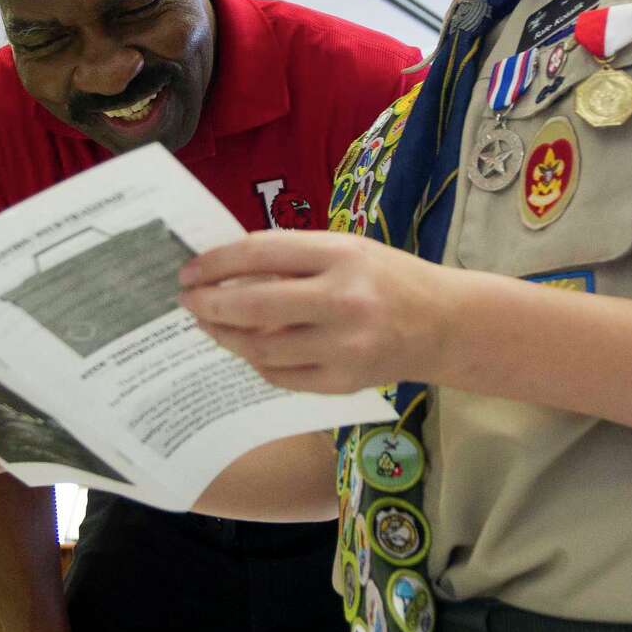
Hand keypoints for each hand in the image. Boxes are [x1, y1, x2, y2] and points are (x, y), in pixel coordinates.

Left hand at [178, 231, 450, 393]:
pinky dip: (256, 361)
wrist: (444, 325)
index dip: (216, 262)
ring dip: (225, 335)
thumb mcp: (348, 249)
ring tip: (210, 324)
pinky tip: (248, 347)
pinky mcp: (343, 382)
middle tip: (187, 301)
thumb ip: (294, 257)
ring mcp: (344, 347)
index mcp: (342, 256)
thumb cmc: (389, 278)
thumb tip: (227, 267)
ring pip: (261, 347)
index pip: (260, 254)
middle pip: (253, 305)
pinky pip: (280, 375)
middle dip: (209, 303)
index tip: (189, 270)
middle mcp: (343, 301)